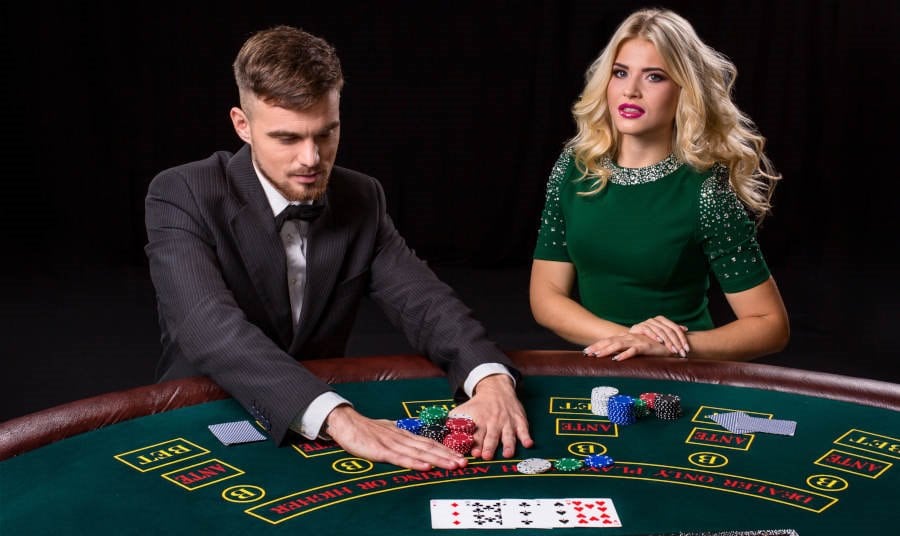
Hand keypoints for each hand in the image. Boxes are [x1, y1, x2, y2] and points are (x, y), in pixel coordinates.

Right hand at [324, 405, 466, 470]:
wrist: (346, 421)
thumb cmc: (365, 429)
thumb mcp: (387, 432)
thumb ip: (400, 438)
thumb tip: (413, 444)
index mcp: (404, 434)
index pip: (430, 442)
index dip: (446, 449)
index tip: (461, 456)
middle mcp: (402, 438)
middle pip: (430, 447)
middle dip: (448, 455)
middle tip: (465, 462)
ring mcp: (392, 444)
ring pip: (420, 452)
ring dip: (438, 459)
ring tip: (453, 465)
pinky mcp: (381, 451)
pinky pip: (400, 458)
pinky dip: (414, 462)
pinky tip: (426, 466)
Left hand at [452, 374, 533, 459]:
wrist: (496, 388)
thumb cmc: (478, 404)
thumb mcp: (464, 409)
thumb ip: (454, 422)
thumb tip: (443, 434)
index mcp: (480, 420)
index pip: (477, 434)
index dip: (475, 444)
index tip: (473, 453)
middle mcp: (494, 422)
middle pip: (491, 436)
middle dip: (489, 446)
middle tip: (487, 456)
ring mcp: (507, 421)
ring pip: (508, 434)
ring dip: (508, 445)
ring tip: (507, 454)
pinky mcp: (519, 420)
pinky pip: (524, 429)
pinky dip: (526, 436)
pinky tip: (528, 444)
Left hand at [583, 331, 680, 360]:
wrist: (671, 342)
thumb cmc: (654, 346)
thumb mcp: (638, 347)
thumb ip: (628, 350)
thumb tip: (616, 357)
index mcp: (627, 338)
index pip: (609, 341)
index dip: (597, 345)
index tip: (586, 352)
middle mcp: (630, 338)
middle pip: (610, 342)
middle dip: (597, 347)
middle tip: (586, 354)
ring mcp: (637, 341)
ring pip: (618, 345)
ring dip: (607, 350)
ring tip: (597, 356)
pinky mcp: (645, 346)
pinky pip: (633, 351)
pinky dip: (625, 355)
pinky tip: (617, 359)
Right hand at [628, 316, 688, 356]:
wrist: (632, 336)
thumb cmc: (648, 335)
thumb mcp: (661, 332)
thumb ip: (672, 330)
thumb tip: (685, 329)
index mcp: (662, 319)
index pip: (676, 328)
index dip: (682, 339)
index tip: (687, 349)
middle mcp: (655, 319)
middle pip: (669, 331)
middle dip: (677, 343)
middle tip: (681, 352)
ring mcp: (647, 322)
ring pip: (661, 331)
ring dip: (668, 341)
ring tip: (673, 350)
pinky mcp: (639, 326)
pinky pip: (648, 330)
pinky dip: (654, 335)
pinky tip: (660, 341)